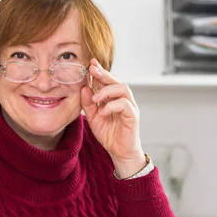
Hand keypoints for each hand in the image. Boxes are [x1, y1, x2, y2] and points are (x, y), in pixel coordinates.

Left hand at [81, 58, 145, 176]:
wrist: (119, 152)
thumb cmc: (109, 134)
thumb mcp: (93, 118)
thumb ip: (88, 104)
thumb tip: (84, 87)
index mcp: (113, 98)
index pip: (107, 81)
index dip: (100, 71)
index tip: (90, 64)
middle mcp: (123, 100)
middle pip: (116, 80)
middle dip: (104, 73)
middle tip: (92, 69)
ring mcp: (130, 107)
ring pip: (123, 89)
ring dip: (107, 90)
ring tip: (95, 97)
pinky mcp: (133, 117)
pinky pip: (125, 105)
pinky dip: (112, 106)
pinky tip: (103, 112)